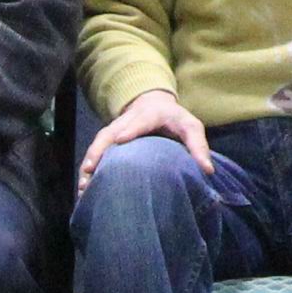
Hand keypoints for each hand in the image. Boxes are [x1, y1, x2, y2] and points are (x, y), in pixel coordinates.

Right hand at [78, 87, 211, 189]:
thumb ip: (198, 147)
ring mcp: (115, 128)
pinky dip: (89, 168)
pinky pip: (96, 152)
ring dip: (90, 162)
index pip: (140, 121)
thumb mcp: (192, 127)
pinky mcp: (109, 139)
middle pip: (109, 133)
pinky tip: (84, 187)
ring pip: (99, 144)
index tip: (121, 139)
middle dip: (99, 151)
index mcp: (151, 115)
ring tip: (83, 185)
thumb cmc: (175, 120)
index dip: (131, 129)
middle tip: (90, 170)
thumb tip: (207, 171)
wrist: (154, 105)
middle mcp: (127, 120)